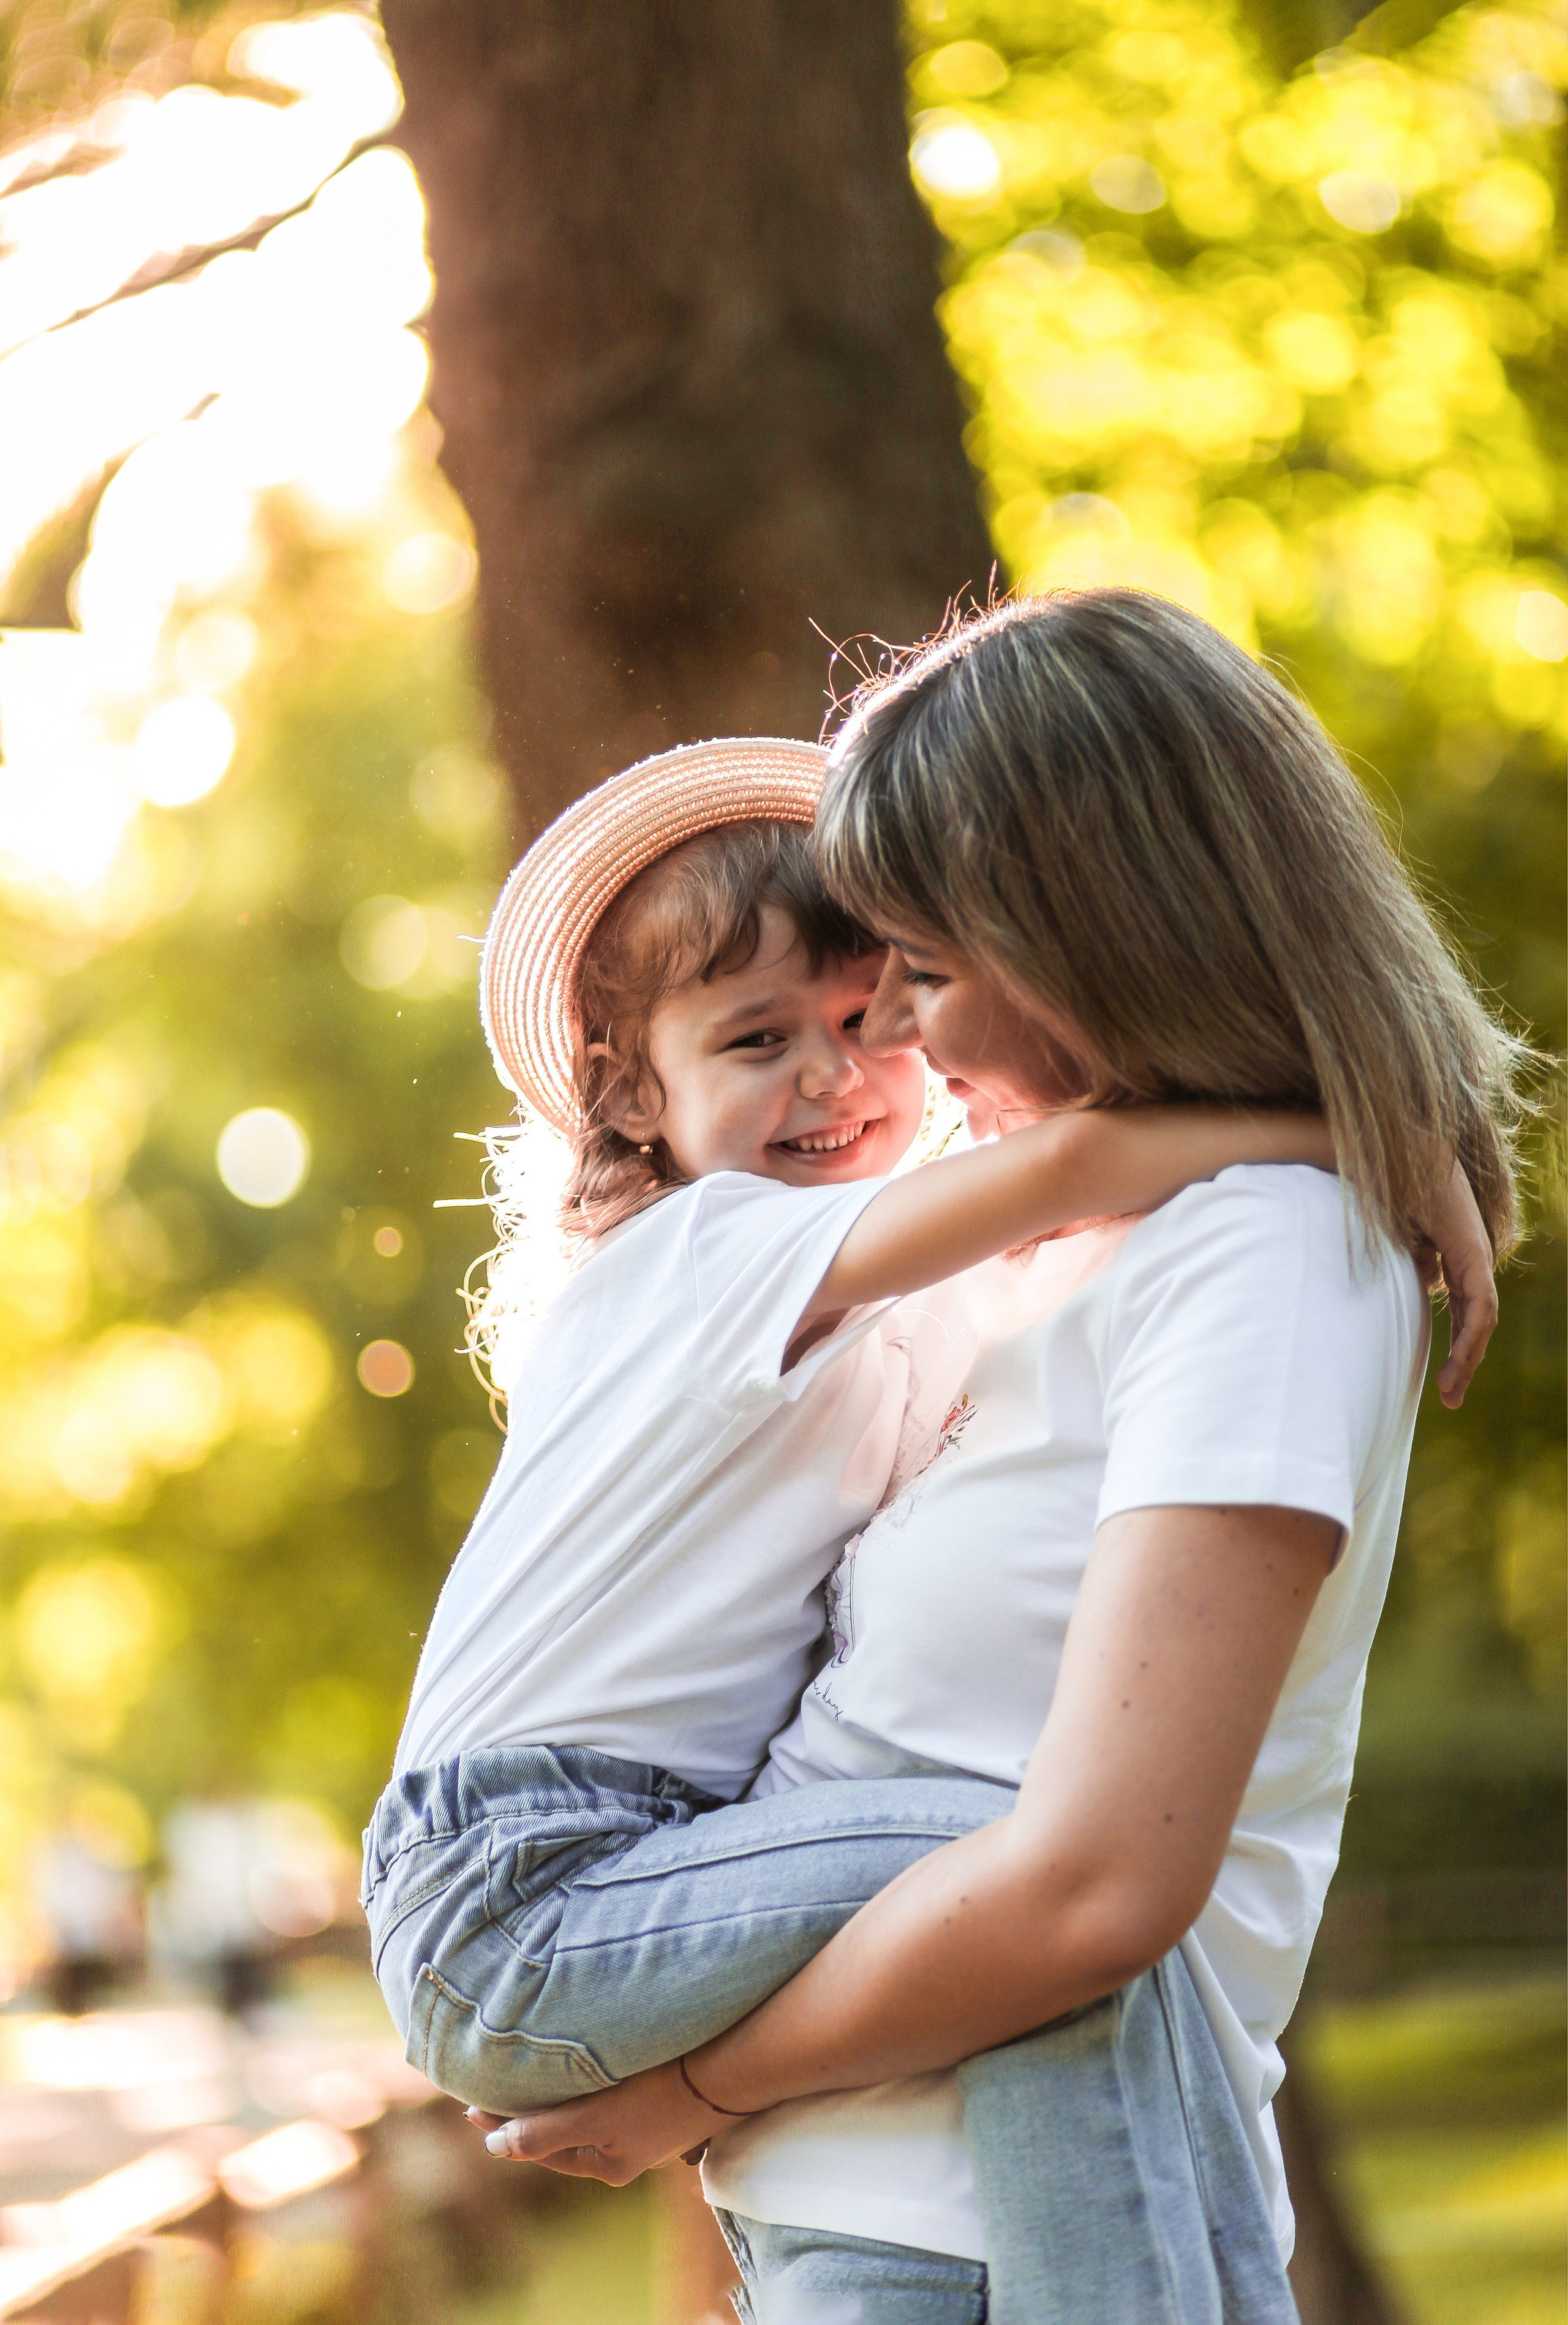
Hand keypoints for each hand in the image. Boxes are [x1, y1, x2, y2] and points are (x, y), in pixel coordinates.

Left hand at [463, 2058, 727, 2185]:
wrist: (728, 2066)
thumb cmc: (659, 2091)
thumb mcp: (594, 2117)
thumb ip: (543, 2133)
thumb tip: (493, 2150)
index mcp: (609, 2164)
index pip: (542, 2149)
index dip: (505, 2129)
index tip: (470, 2107)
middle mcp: (626, 2151)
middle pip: (563, 2134)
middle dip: (529, 2113)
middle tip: (490, 2089)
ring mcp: (645, 2126)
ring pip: (586, 2114)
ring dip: (557, 2097)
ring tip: (527, 2074)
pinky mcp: (660, 2097)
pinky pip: (607, 2096)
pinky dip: (585, 2086)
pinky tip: (580, 2064)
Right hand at [1416, 1160, 1496, 1408]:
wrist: (1402, 1148)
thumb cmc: (1393, 1185)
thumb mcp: (1399, 1239)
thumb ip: (1416, 1262)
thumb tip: (1427, 1283)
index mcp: (1456, 1255)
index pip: (1463, 1310)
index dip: (1456, 1345)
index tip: (1444, 1381)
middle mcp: (1473, 1257)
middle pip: (1475, 1321)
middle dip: (1463, 1362)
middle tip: (1451, 1398)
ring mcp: (1476, 1254)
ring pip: (1482, 1318)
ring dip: (1468, 1356)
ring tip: (1451, 1389)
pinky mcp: (1473, 1252)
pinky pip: (1480, 1303)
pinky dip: (1471, 1333)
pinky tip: (1461, 1359)